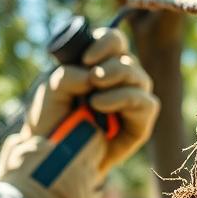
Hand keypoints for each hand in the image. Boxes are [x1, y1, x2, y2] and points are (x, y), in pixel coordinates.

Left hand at [0, 27, 158, 197]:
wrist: (50, 155)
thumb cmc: (50, 120)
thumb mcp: (50, 90)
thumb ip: (67, 74)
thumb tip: (91, 75)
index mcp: (98, 65)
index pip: (114, 42)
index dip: (106, 42)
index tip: (86, 57)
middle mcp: (118, 81)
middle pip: (129, 57)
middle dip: (113, 63)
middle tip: (93, 76)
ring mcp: (131, 101)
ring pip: (140, 77)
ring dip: (119, 79)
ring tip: (93, 98)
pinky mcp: (139, 124)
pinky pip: (146, 103)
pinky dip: (126, 98)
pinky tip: (100, 106)